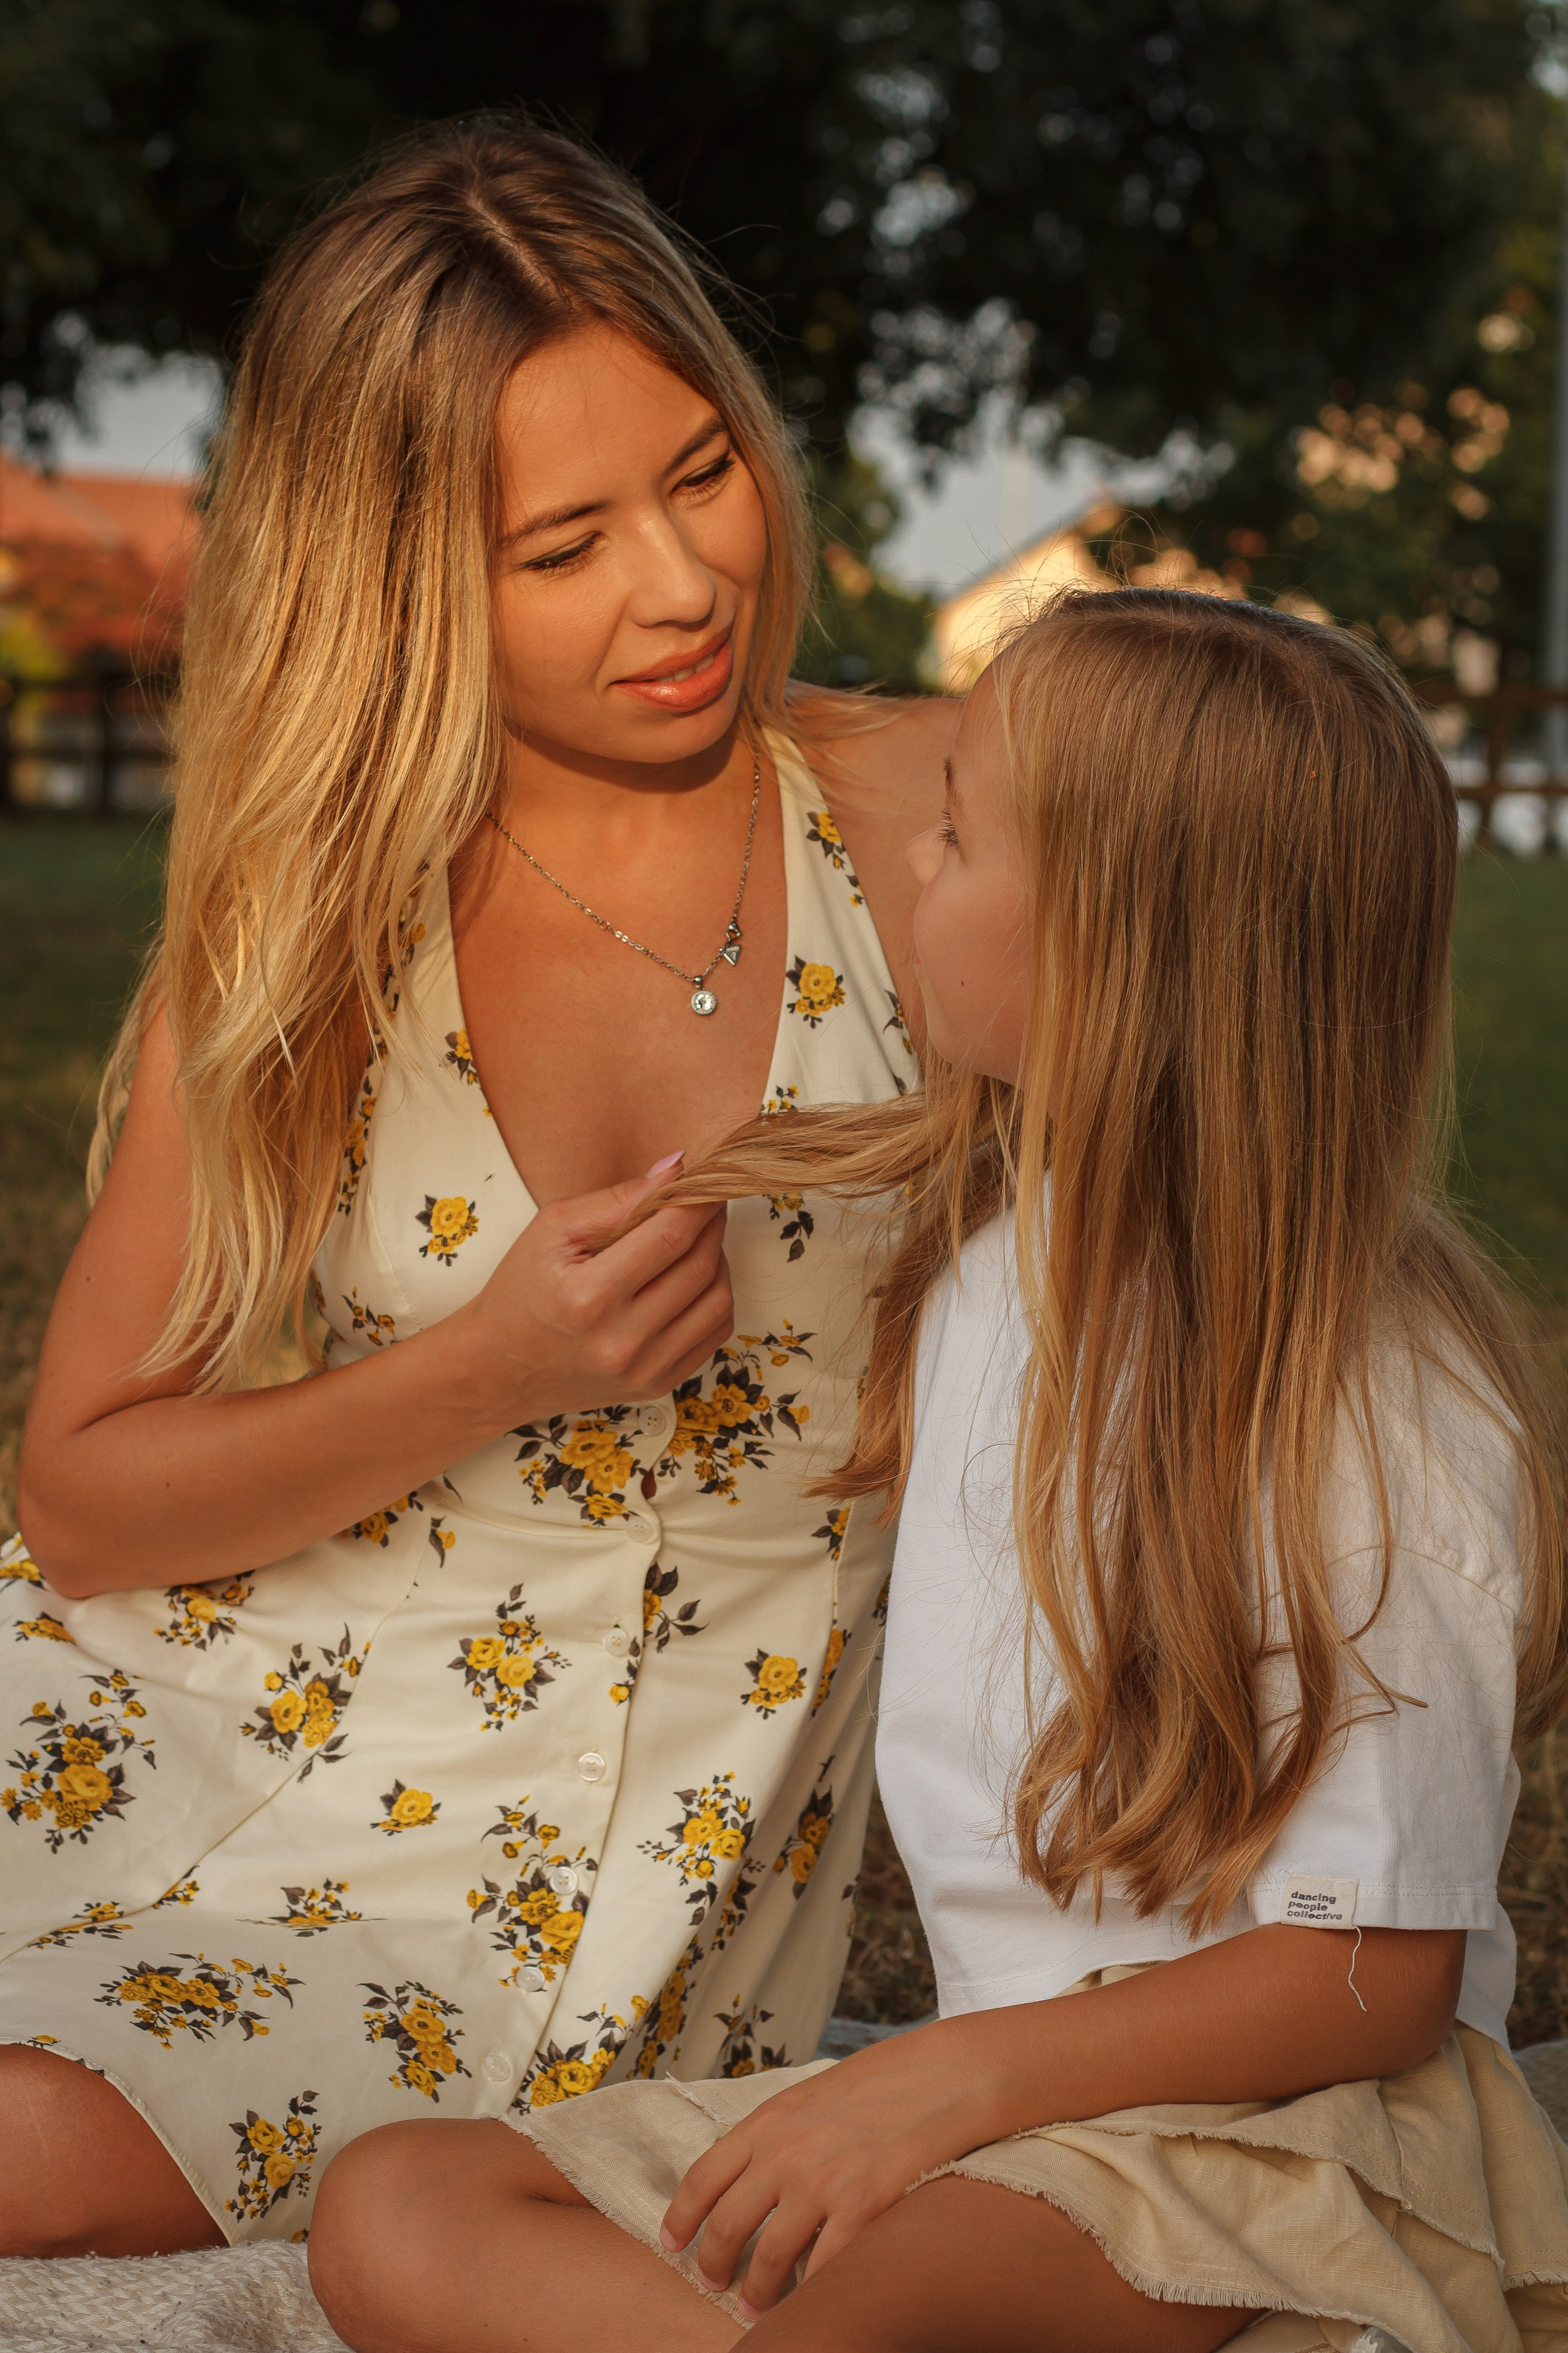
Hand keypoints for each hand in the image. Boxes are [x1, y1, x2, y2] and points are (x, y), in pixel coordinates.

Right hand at [460, 1160, 733, 1427]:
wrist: (501, 1369)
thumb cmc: (522, 1291)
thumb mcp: (552, 1229)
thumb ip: (616, 1199)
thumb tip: (676, 1169)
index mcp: (588, 1297)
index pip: (670, 1236)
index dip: (698, 1202)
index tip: (706, 1181)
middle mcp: (621, 1341)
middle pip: (700, 1267)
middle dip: (712, 1224)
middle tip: (704, 1202)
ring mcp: (644, 1370)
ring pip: (718, 1301)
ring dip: (718, 1260)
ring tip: (696, 1240)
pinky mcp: (658, 1385)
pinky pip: (715, 1334)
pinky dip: (715, 1298)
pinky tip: (691, 1279)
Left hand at [659, 2021, 1000, 2318]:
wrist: (946, 2073)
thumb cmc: (882, 2082)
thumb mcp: (814, 2096)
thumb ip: (778, 2134)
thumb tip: (750, 2176)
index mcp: (769, 2121)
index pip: (704, 2178)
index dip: (681, 2218)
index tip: (674, 2243)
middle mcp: (787, 2153)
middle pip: (728, 2227)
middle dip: (714, 2266)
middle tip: (715, 2286)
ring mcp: (824, 2183)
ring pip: (771, 2259)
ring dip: (759, 2293)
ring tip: (758, 2307)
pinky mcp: (865, 2208)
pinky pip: (825, 2268)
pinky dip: (815, 2290)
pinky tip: (813, 2296)